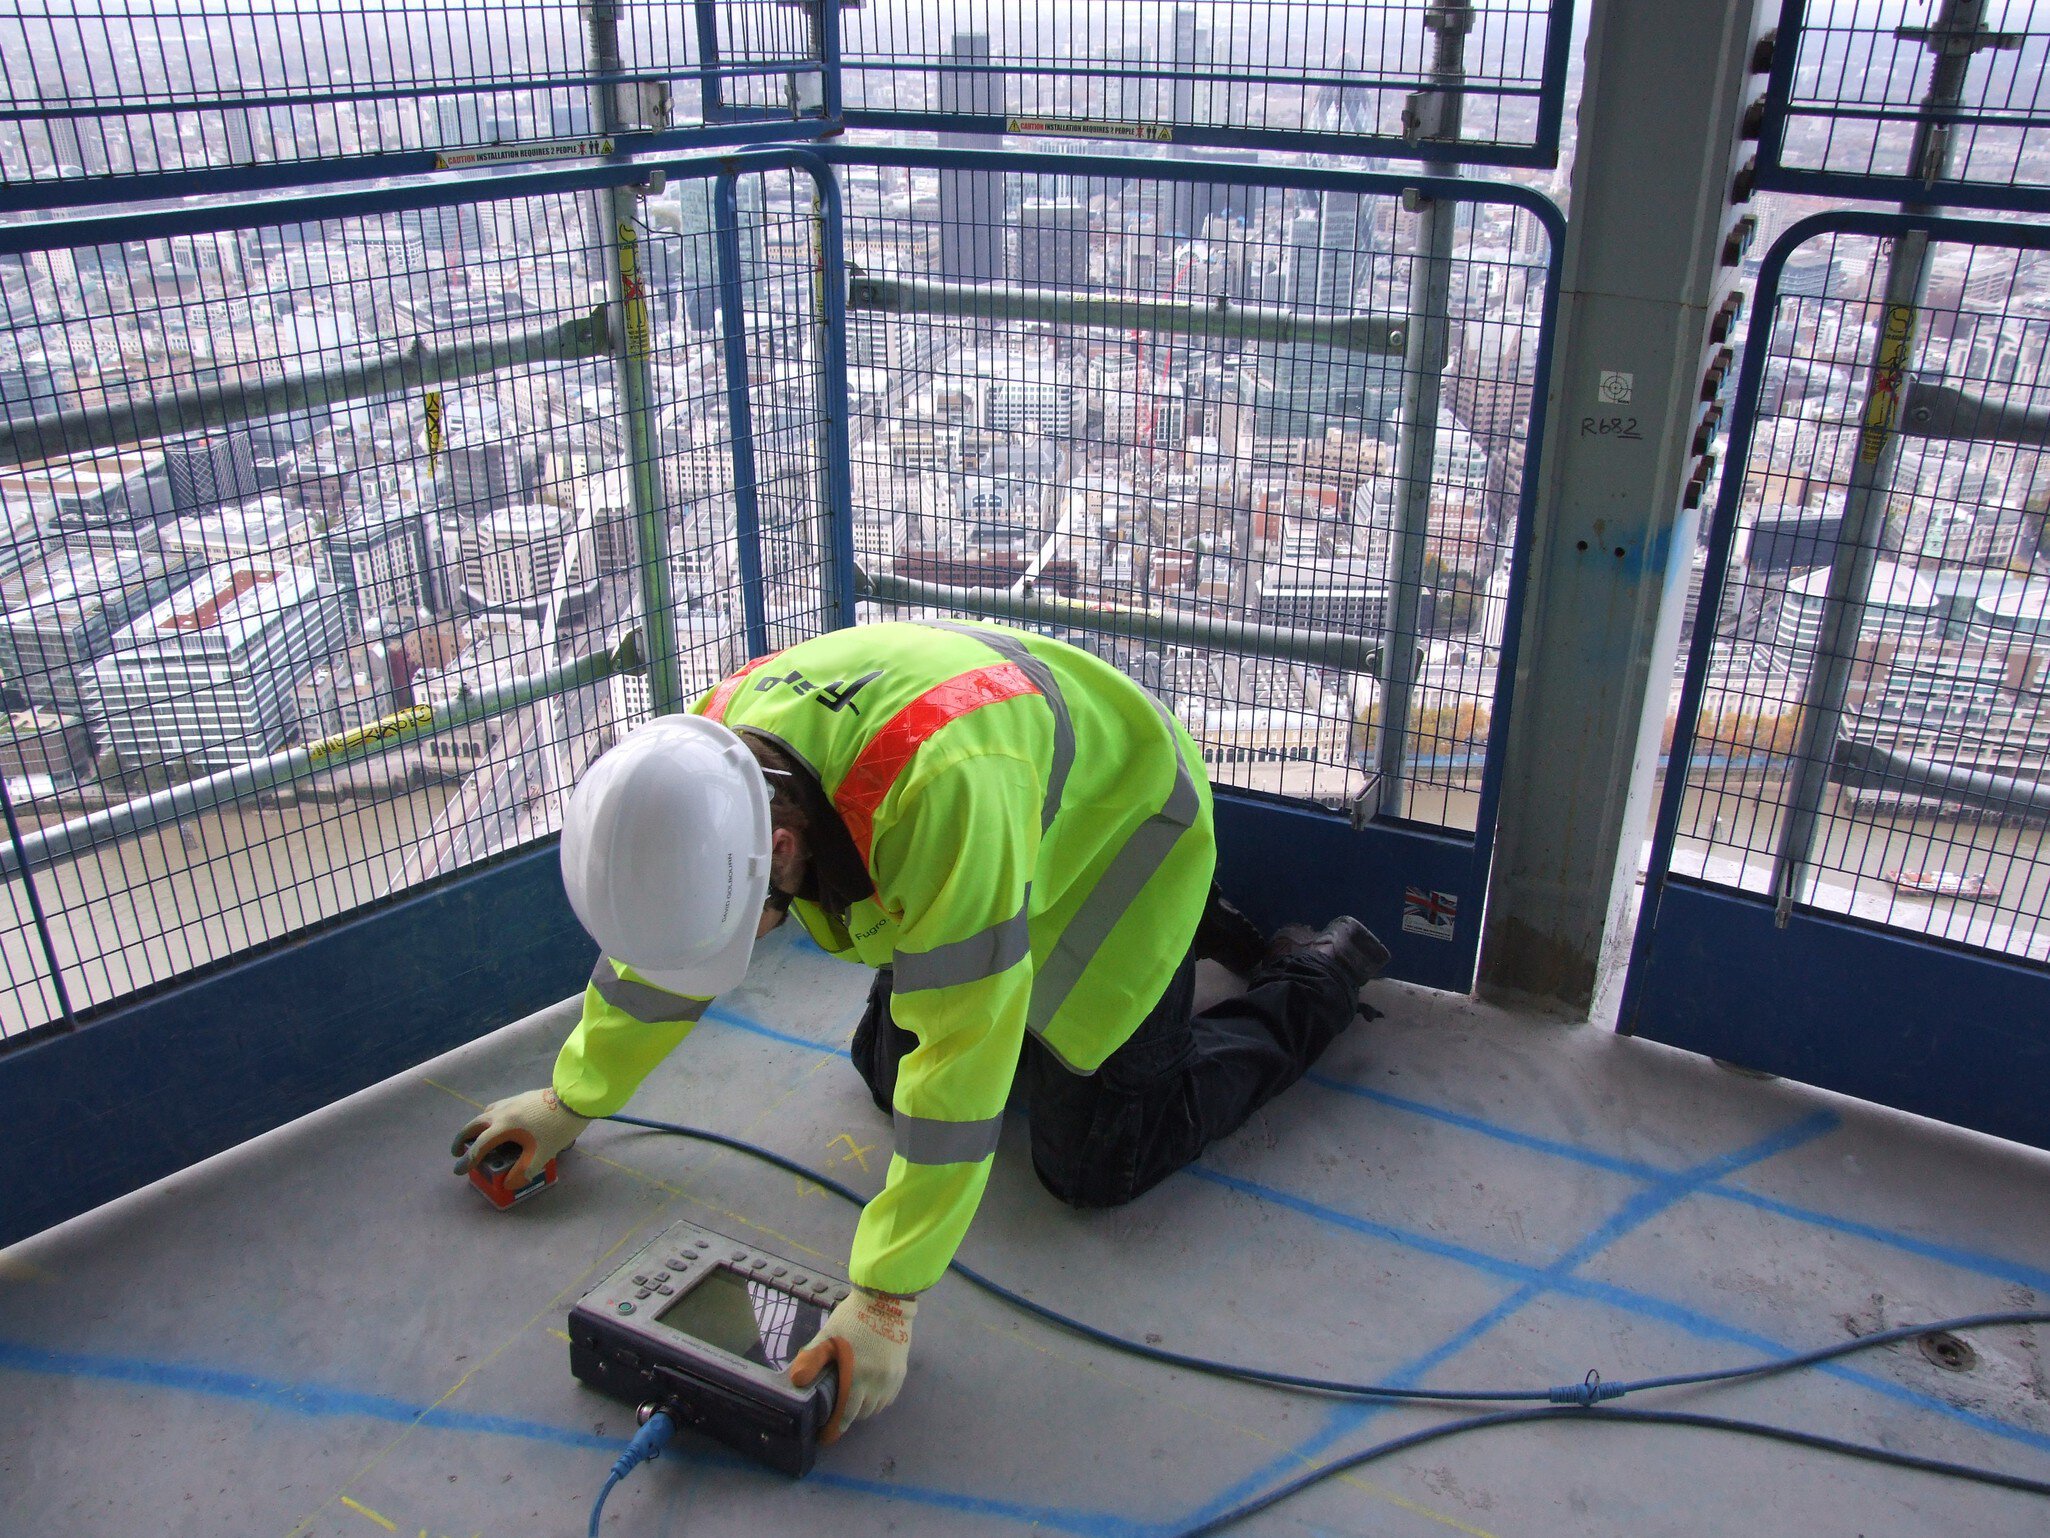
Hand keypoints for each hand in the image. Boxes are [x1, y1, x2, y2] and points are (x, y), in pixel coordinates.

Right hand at [450, 1087, 590, 1187]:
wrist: (574, 1100)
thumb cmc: (557, 1128)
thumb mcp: (541, 1154)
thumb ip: (523, 1171)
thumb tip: (509, 1183)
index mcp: (503, 1126)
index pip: (479, 1146)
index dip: (468, 1160)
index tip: (458, 1170)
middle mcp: (501, 1112)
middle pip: (474, 1125)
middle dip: (462, 1139)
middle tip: (458, 1151)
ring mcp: (510, 1102)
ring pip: (485, 1114)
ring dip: (476, 1127)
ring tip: (476, 1137)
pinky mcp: (520, 1097)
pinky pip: (496, 1108)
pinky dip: (489, 1118)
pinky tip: (499, 1123)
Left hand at [787, 1289, 916, 1441]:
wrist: (887, 1300)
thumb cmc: (854, 1318)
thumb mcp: (828, 1336)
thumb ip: (812, 1359)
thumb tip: (796, 1381)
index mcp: (857, 1377)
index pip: (847, 1414)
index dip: (835, 1429)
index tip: (825, 1437)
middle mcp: (878, 1383)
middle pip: (863, 1413)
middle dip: (849, 1416)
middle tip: (837, 1411)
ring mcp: (892, 1378)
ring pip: (878, 1407)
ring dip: (865, 1408)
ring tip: (853, 1401)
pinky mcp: (901, 1371)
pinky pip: (890, 1397)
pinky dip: (879, 1399)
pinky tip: (870, 1391)